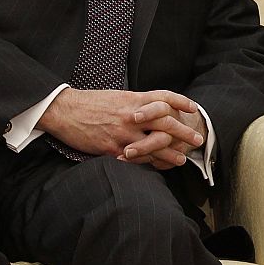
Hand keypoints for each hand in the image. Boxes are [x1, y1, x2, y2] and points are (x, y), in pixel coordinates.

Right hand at [37, 88, 201, 159]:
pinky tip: (156, 168)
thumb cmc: (90, 103)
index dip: (181, 102)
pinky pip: (135, 159)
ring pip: (154, 144)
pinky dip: (148, 163)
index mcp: (134, 99)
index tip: (193, 108)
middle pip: (166, 123)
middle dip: (184, 132)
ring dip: (170, 153)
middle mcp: (133, 115)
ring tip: (182, 160)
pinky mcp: (112, 148)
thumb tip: (151, 108)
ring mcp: (123, 133)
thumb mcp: (117, 96)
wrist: (65, 110)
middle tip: (198, 140)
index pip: (164, 97)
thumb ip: (136, 102)